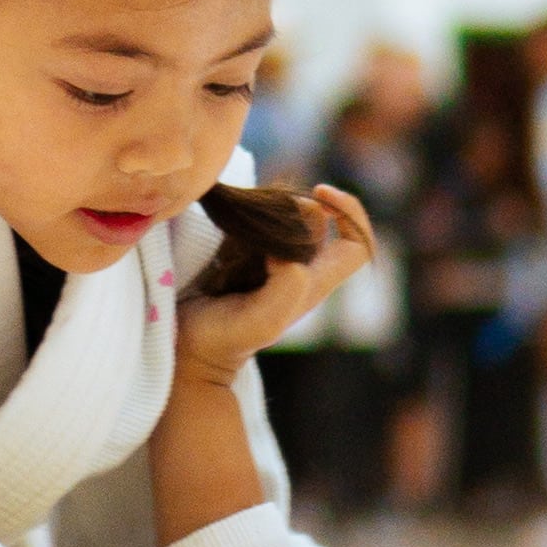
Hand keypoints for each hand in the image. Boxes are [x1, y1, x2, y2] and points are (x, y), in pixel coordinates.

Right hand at [174, 182, 374, 379]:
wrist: (188, 349)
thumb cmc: (224, 340)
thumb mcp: (260, 321)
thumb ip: (284, 291)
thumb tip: (291, 256)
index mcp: (313, 283)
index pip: (359, 245)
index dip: (350, 214)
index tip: (317, 197)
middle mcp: (298, 270)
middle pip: (319, 220)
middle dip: (295, 204)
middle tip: (262, 211)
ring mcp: (270, 263)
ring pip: (287, 217)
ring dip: (268, 207)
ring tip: (239, 222)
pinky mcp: (243, 257)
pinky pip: (256, 222)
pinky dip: (246, 213)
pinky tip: (225, 226)